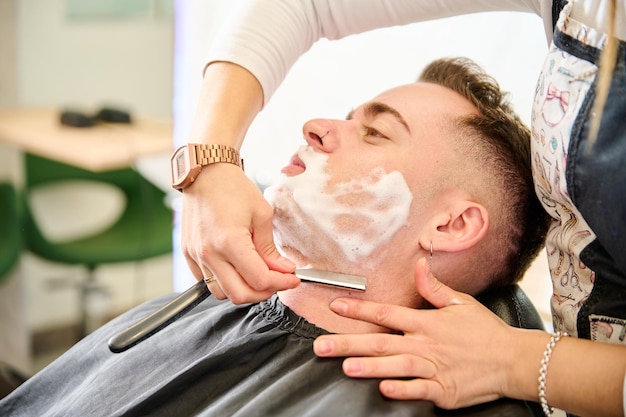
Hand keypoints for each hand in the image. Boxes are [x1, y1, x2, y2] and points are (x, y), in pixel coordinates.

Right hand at [181, 163, 298, 303]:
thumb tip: (283, 270)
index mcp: (230, 242)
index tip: (292, 278)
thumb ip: (271, 248)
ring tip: (256, 273)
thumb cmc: (234, 188)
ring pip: (221, 293)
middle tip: (277, 279)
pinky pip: (206, 282)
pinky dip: (224, 282)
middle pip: (240, 295)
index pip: (259, 279)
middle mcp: (209, 253)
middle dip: (263, 292)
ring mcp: (196, 255)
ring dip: (242, 289)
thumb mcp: (262, 214)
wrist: (205, 173)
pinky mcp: (188, 254)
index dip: (281, 283)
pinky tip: (236, 267)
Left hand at [313, 258, 518, 408]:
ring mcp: (434, 368)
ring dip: (370, 367)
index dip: (359, 310)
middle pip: (381, 342)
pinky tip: (384, 389)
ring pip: (396, 366)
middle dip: (349, 344)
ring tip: (346, 367)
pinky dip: (402, 389)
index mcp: (426, 322)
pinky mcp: (444, 390)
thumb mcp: (460, 303)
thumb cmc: (484, 331)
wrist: (512, 360)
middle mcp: (426, 344)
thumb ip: (434, 288)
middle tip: (322, 347)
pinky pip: (419, 390)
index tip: (335, 308)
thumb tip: (418, 265)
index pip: (386, 313)